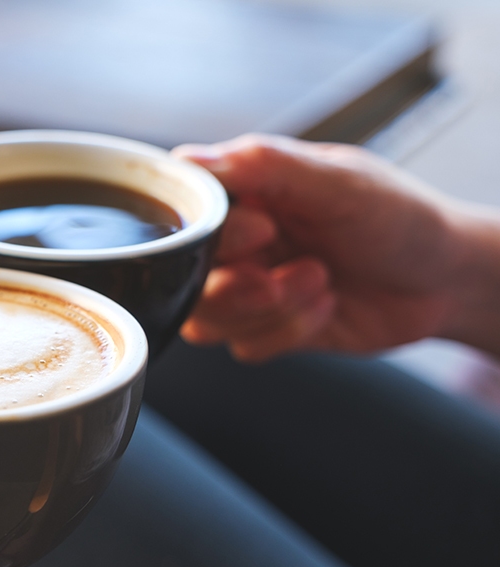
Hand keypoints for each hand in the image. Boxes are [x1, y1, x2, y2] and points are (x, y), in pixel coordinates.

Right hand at [173, 134, 499, 360]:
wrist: (445, 282)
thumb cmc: (400, 219)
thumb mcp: (338, 182)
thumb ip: (264, 166)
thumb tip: (189, 158)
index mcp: (244, 193)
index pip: (182, 210)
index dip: (207, 231)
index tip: (261, 229)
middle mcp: (237, 242)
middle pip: (183, 274)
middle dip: (235, 281)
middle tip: (286, 265)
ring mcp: (248, 288)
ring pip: (205, 318)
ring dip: (265, 309)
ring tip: (319, 281)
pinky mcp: (266, 330)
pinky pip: (243, 347)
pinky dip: (288, 332)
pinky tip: (327, 307)